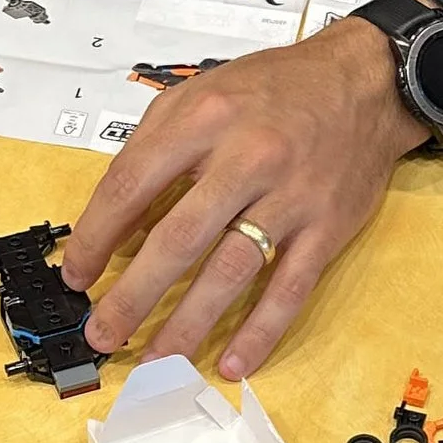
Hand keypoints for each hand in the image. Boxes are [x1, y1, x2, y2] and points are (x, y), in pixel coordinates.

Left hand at [58, 23, 426, 379]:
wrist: (365, 82)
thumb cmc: (280, 88)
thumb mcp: (203, 90)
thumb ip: (155, 145)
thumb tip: (116, 215)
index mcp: (205, 119)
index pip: (133, 184)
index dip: (97, 236)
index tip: (77, 273)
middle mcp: (247, 157)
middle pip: (177, 238)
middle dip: (133, 294)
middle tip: (104, 331)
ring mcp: (290, 197)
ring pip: (230, 271)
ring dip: (188, 323)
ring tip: (156, 358)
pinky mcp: (326, 228)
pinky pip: (289, 288)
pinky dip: (260, 330)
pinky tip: (232, 361)